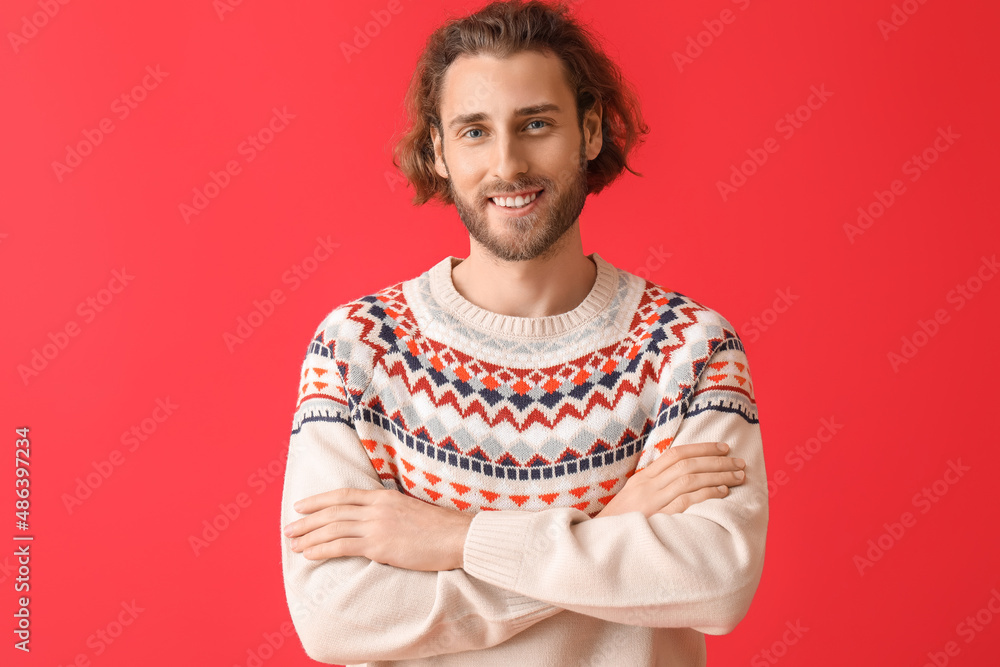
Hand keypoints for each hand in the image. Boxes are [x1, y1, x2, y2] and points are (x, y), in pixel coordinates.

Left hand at [284, 488, 473, 571]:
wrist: (457, 537)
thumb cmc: (438, 528)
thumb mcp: (410, 510)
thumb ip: (389, 511)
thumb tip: (374, 520)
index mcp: (384, 497)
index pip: (343, 495)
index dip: (318, 500)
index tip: (300, 507)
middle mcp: (376, 508)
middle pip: (332, 511)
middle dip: (306, 520)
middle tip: (288, 529)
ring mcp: (377, 526)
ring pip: (332, 528)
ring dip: (309, 536)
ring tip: (294, 545)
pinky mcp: (379, 546)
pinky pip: (342, 546)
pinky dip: (322, 549)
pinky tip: (309, 555)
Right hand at [595, 441, 745, 518]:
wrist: (602, 543)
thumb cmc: (622, 523)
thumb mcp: (634, 497)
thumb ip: (655, 484)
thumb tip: (683, 475)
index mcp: (643, 478)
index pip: (675, 454)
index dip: (702, 448)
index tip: (723, 448)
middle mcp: (648, 486)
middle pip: (687, 465)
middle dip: (717, 461)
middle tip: (739, 462)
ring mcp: (653, 502)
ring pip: (690, 479)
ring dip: (718, 475)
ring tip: (738, 476)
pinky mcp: (659, 519)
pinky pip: (686, 501)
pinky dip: (706, 494)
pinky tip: (722, 492)